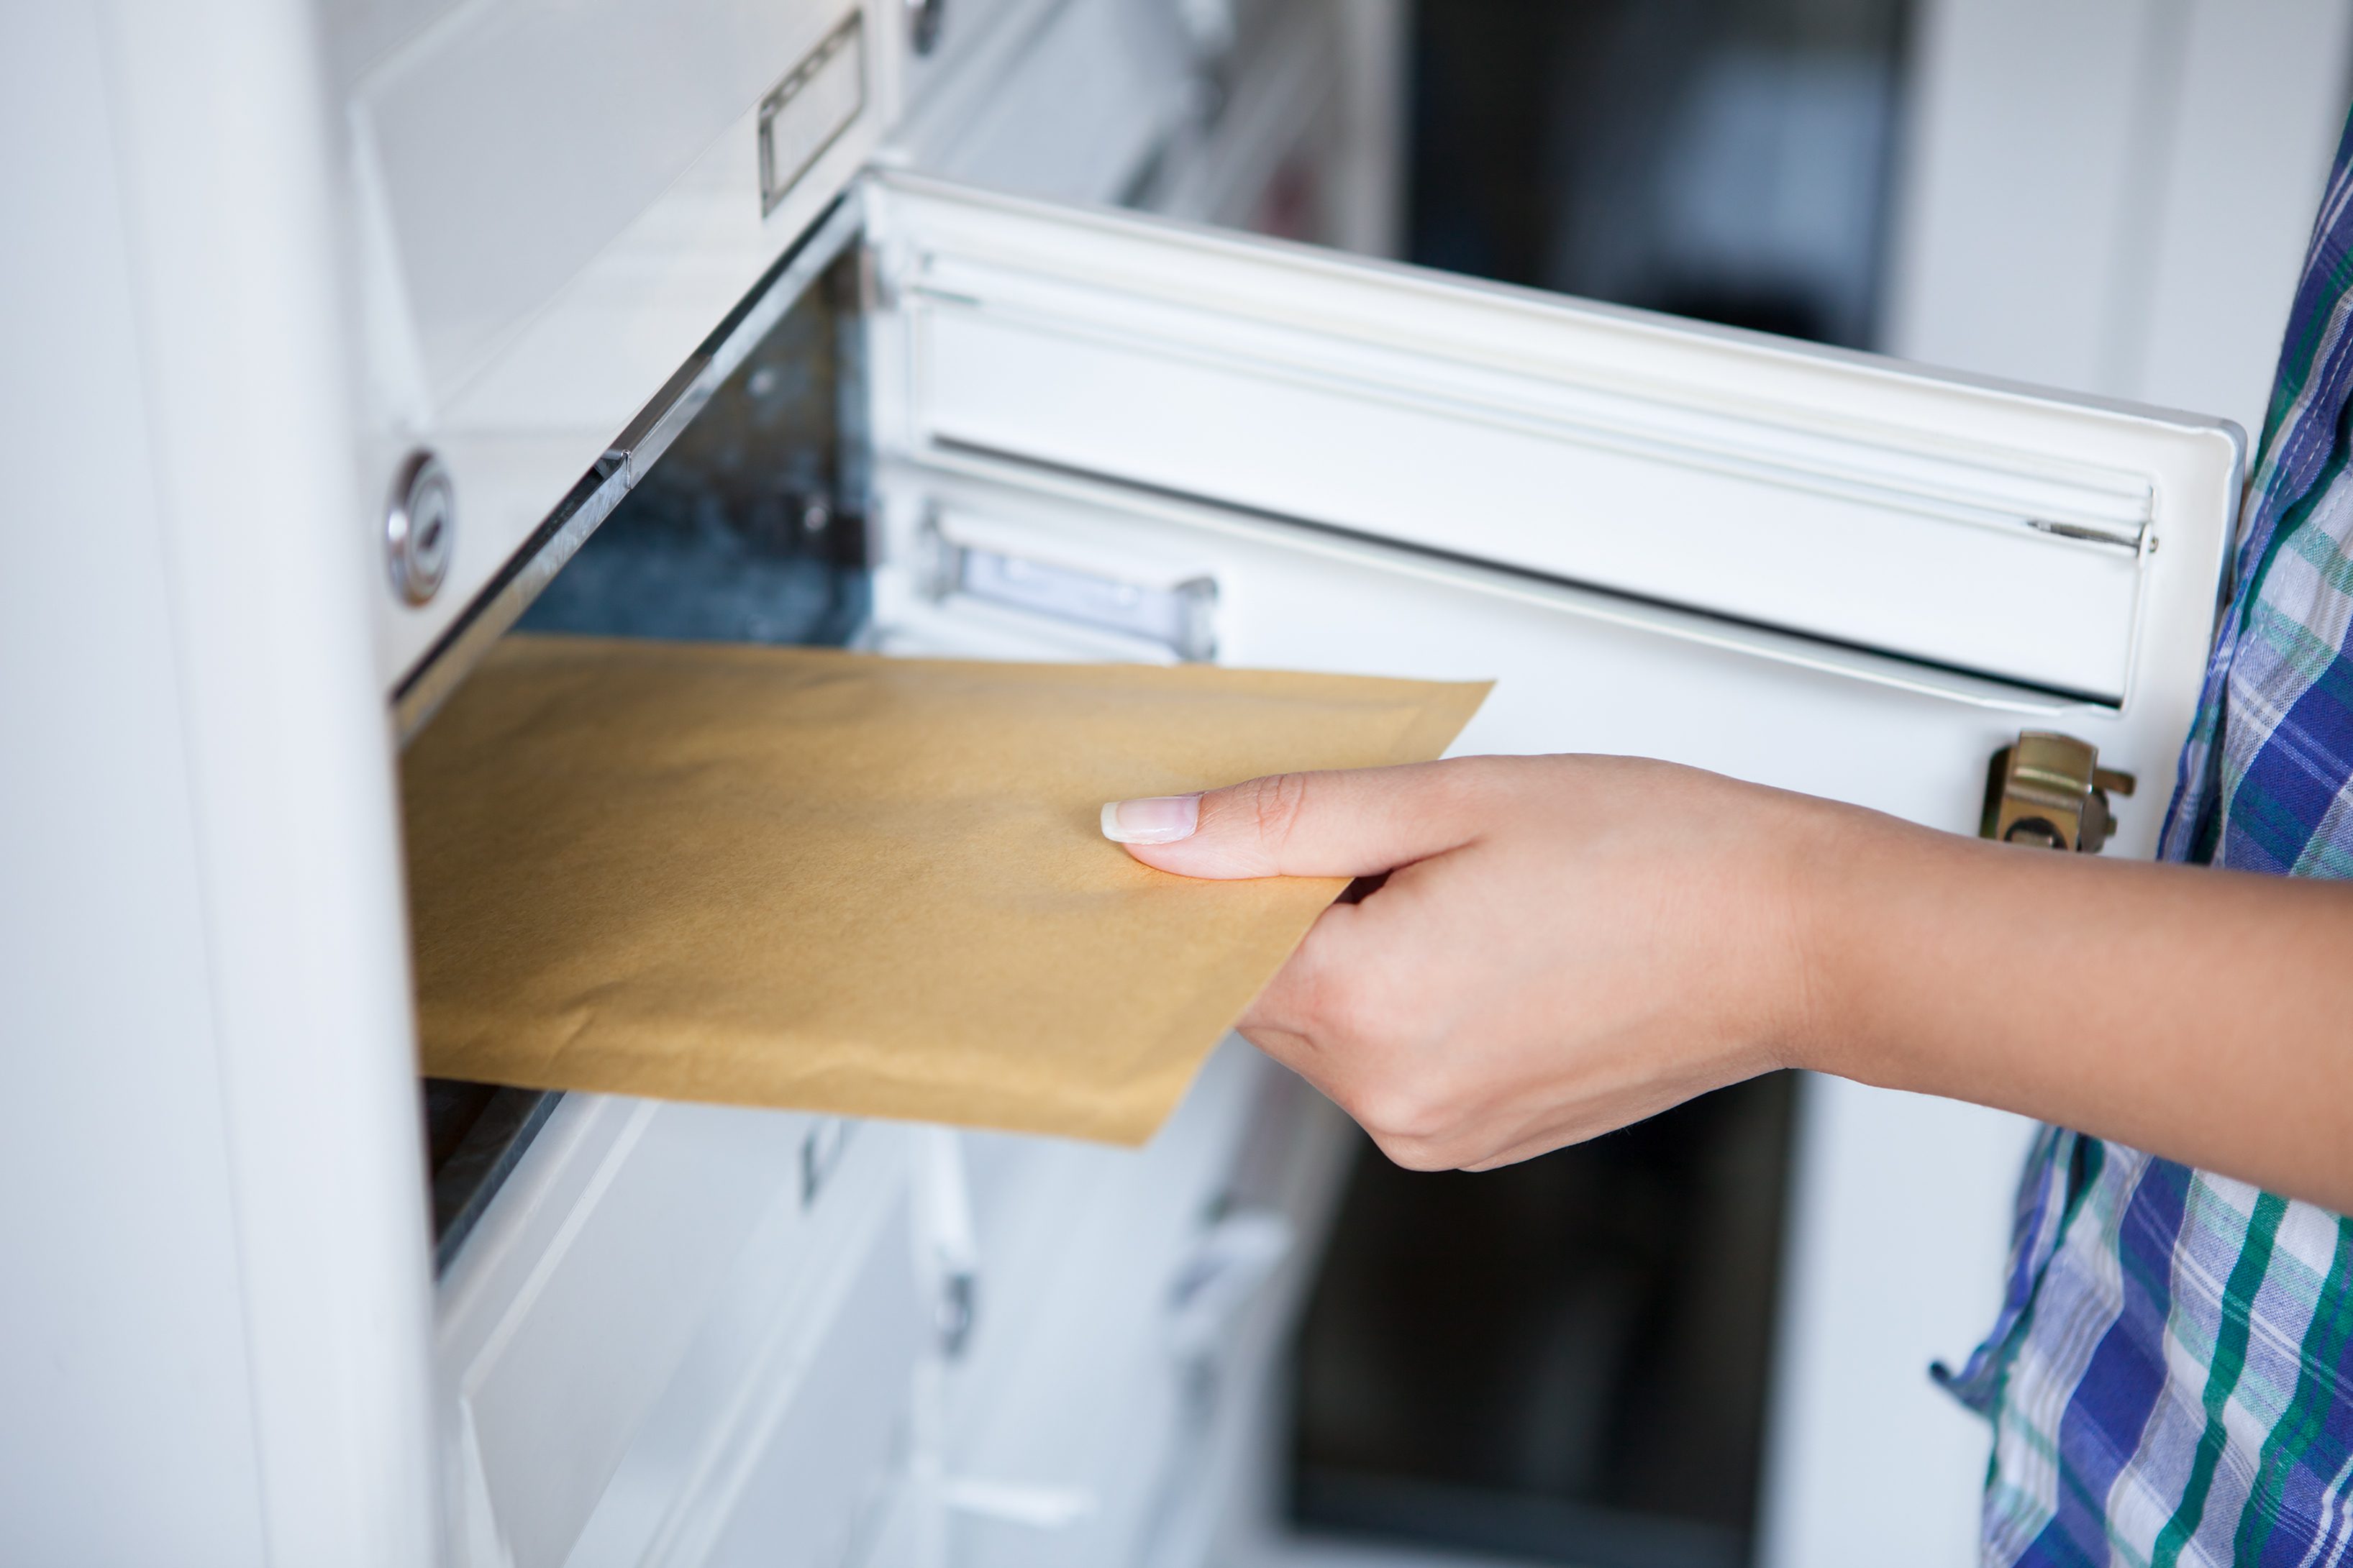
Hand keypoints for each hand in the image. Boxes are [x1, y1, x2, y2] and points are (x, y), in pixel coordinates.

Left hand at [1104, 756, 1850, 1169]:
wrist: (1795, 934)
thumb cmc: (1658, 858)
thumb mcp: (1443, 802)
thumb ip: (1277, 821)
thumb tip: (1152, 835)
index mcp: (1368, 1009)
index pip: (1207, 951)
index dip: (1215, 878)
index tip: (1237, 831)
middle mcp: (1393, 1099)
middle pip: (1263, 995)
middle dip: (1297, 912)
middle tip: (1396, 843)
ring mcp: (1439, 1133)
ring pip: (1325, 1031)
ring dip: (1353, 956)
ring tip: (1464, 892)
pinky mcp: (1481, 1142)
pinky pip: (1389, 1065)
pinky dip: (1405, 1001)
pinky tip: (1486, 942)